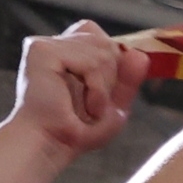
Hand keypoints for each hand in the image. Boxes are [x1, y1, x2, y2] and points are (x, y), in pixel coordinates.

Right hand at [6, 21, 144, 159]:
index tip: (104, 94)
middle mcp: (53, 44)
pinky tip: (85, 105)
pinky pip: (91, 63)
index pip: (101, 37)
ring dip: (104, 88)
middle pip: (106, 42)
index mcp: (66, 52)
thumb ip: (128, 79)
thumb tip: (141, 55)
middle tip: (93, 105)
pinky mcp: (41, 50)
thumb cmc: (76, 130)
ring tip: (88, 108)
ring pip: (102, 51)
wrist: (51, 145)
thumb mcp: (114, 104)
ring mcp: (45, 44)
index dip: (113, 63)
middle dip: (111, 79)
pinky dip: (97, 89)